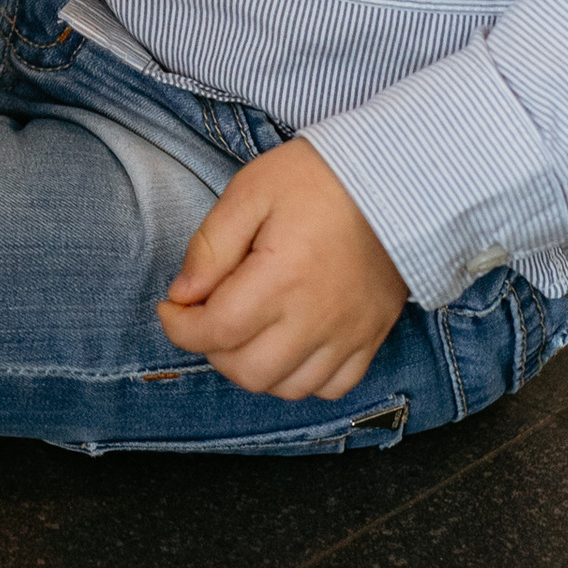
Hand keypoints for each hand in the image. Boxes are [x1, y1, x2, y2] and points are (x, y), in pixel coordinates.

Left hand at [156, 140, 407, 401]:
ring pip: (288, 388)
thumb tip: (183, 294)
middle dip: (212, 350)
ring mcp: (349, 333)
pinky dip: (302, 378)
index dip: (180, 327)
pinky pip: (333, 387)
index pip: (216, 331)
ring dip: (254, 368)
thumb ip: (210, 246)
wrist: (396, 181)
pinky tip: (288, 345)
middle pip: (248, 371)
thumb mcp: (250, 192)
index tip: (171, 307)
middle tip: (206, 316)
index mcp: (282, 276)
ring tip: (244, 331)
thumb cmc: (317, 179)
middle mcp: (317, 316)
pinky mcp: (371, 337)